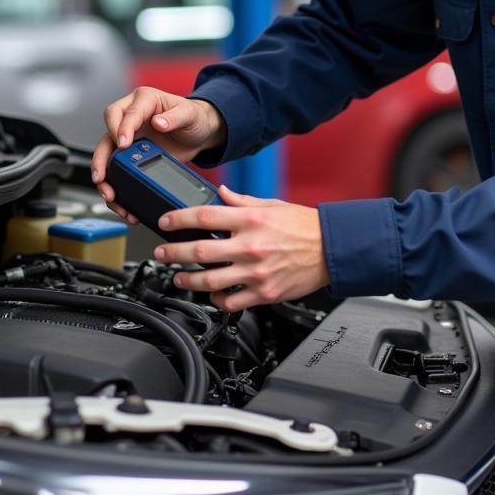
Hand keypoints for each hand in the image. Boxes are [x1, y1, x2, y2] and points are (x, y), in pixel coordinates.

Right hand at [90, 88, 226, 218]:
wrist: (198, 134)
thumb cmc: (194, 118)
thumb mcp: (190, 114)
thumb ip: (175, 117)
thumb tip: (158, 123)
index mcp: (144, 100)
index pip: (126, 113)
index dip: (122, 128)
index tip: (123, 144)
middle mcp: (131, 116)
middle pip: (107, 133)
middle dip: (102, 156)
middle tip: (103, 174)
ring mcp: (129, 136)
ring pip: (107, 153)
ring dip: (104, 174)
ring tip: (109, 193)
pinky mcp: (130, 153)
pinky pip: (116, 167)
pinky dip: (116, 184)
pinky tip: (119, 199)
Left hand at [152, 185, 329, 310]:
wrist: (332, 249)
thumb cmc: (305, 226)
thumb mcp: (273, 205)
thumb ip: (242, 201)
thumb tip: (220, 193)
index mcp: (251, 220)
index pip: (205, 217)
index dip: (178, 219)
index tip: (165, 222)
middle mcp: (250, 246)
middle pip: (200, 251)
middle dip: (174, 253)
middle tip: (162, 253)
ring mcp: (256, 272)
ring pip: (210, 281)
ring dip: (188, 280)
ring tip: (178, 278)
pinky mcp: (264, 293)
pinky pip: (231, 302)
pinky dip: (217, 300)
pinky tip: (211, 295)